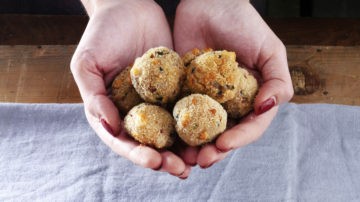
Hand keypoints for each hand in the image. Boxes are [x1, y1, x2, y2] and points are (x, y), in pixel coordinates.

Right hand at [71, 0, 190, 178]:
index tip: (154, 161)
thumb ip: (94, 96)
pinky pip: (186, 108)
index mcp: (110, 111)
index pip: (123, 141)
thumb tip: (111, 127)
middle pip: (149, 144)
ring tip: (199, 160)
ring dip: (184, 149)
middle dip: (165, 159)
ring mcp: (156, 102)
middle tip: (181, 169)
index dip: (138, 154)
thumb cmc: (101, 33)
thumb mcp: (87, 63)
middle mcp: (135, 111)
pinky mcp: (175, 89)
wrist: (128, 7)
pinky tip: (211, 134)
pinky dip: (197, 123)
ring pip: (171, 132)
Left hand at [174, 0, 293, 167]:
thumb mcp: (270, 51)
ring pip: (200, 130)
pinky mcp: (183, 91)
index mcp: (252, 99)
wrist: (208, 3)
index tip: (223, 145)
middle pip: (223, 135)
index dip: (239, 139)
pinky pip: (179, 112)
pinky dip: (174, 128)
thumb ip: (278, 81)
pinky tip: (167, 138)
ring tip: (182, 158)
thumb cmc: (243, 23)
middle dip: (213, 151)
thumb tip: (266, 108)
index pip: (249, 126)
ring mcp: (205, 99)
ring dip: (192, 147)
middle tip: (200, 160)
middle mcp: (229, 104)